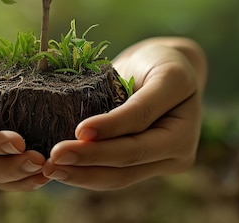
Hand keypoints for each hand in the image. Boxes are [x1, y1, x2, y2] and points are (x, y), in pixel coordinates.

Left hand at [42, 37, 206, 190]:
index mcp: (182, 94)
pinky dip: (89, 175)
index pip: (141, 116)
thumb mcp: (137, 62)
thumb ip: (120, 90)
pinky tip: (64, 172)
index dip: (111, 126)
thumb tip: (81, 126)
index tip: (79, 130)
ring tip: (54, 170)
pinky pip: (120, 177)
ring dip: (85, 175)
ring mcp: (173, 158)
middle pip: (133, 154)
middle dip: (90, 158)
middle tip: (55, 158)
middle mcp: (185, 135)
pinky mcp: (156, 169)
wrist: (170, 73)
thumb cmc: (151, 61)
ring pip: (124, 175)